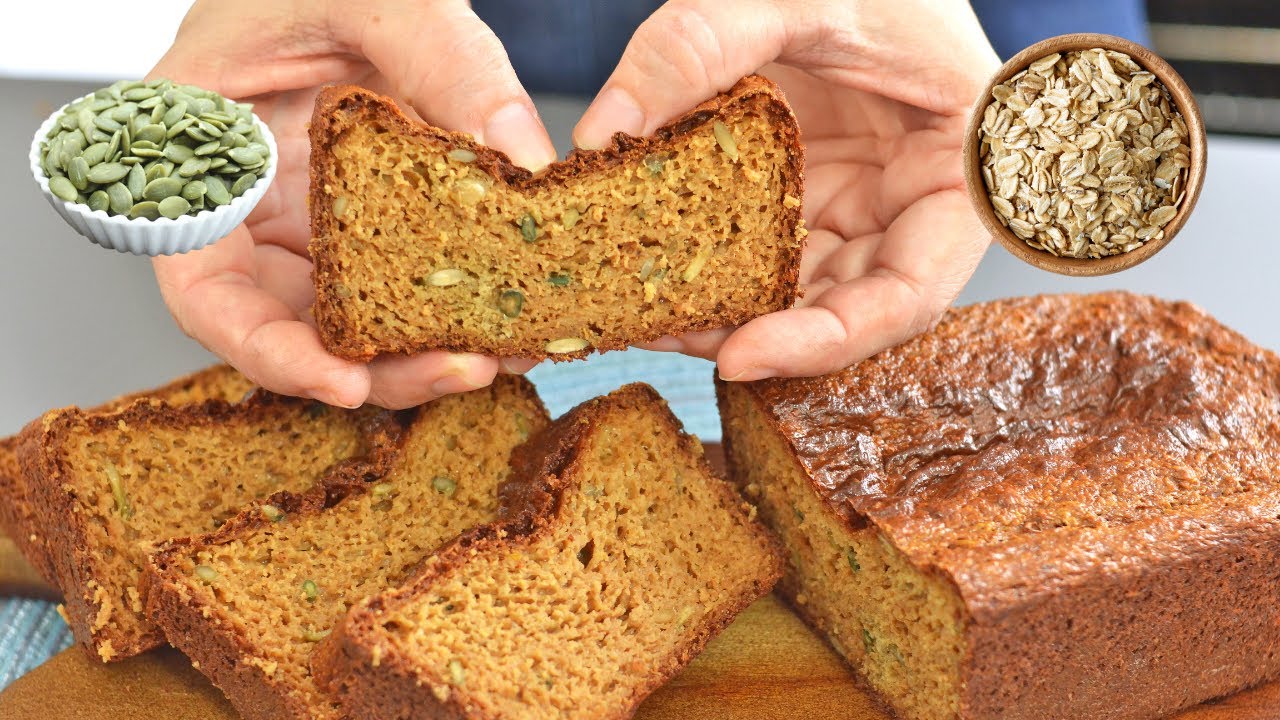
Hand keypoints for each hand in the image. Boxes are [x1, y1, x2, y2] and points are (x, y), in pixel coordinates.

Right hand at [148, 0, 553, 407]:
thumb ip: (445, 62)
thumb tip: (524, 160)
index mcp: (202, 164)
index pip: (207, 294)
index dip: (268, 352)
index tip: (345, 385)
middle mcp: (249, 211)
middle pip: (291, 329)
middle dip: (377, 368)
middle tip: (466, 370)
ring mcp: (306, 221)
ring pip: (351, 321)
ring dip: (425, 348)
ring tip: (508, 349)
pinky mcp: (363, 221)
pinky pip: (400, 283)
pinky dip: (451, 306)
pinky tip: (511, 311)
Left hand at [574, 0, 999, 380]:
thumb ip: (702, 44)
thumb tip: (603, 131)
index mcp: (956, 174)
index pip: (905, 298)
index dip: (824, 341)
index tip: (737, 356)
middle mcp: (907, 205)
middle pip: (840, 308)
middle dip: (752, 333)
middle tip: (660, 331)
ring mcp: (855, 199)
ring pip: (791, 286)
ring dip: (720, 305)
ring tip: (638, 306)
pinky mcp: (806, 186)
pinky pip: (758, 240)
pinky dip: (707, 255)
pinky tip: (650, 257)